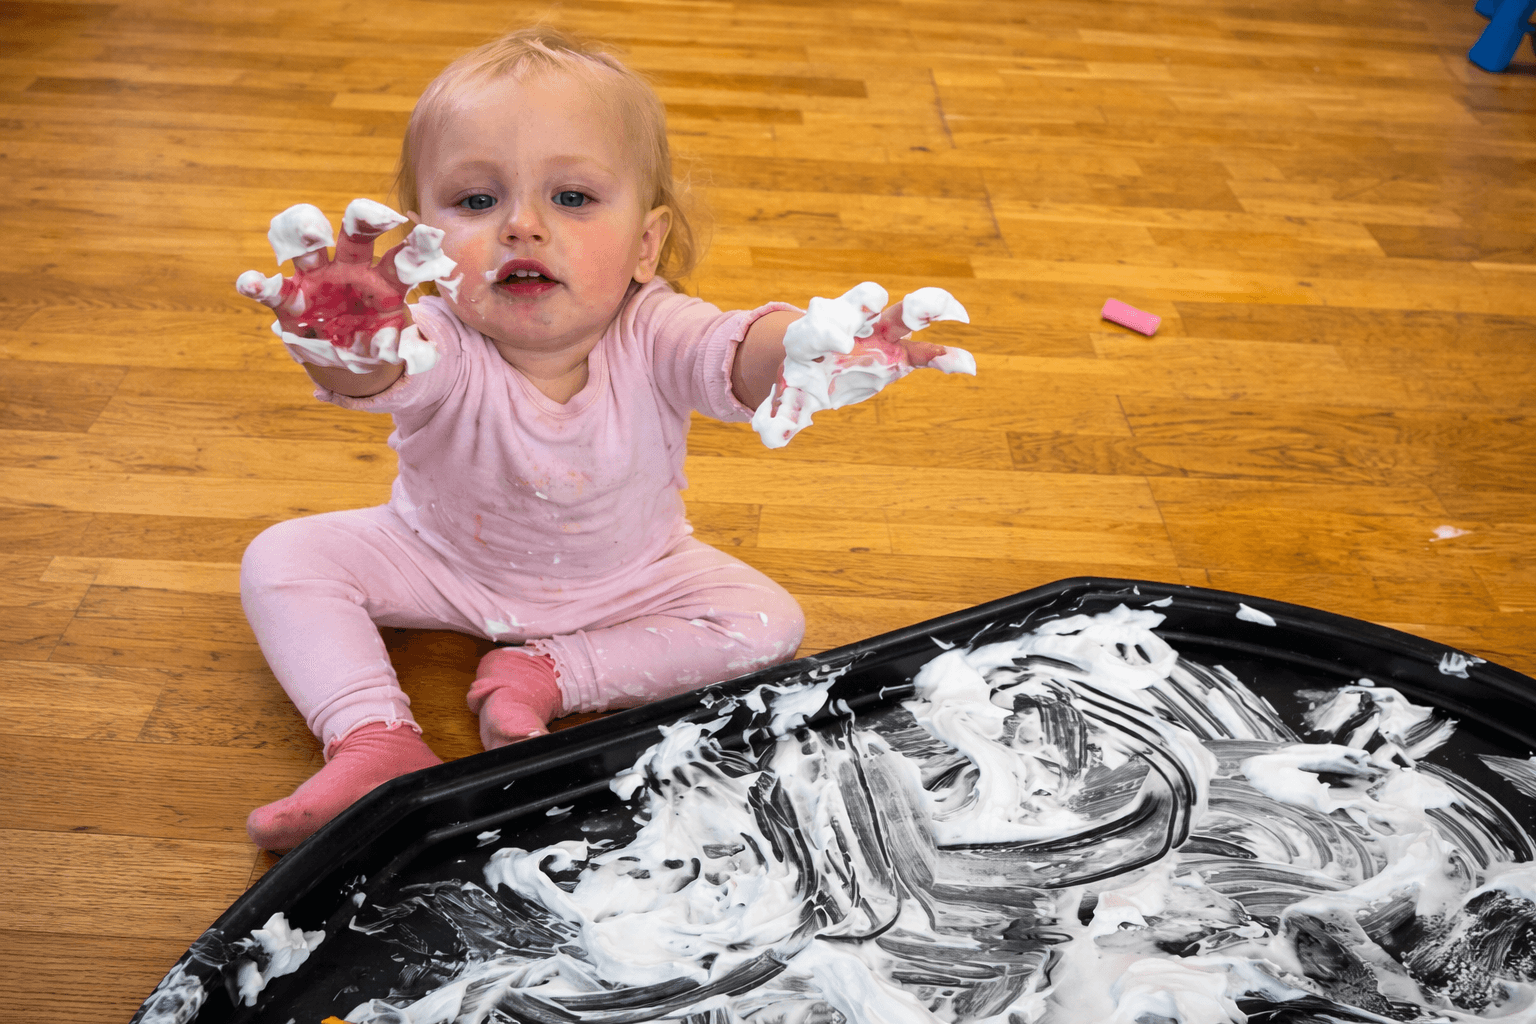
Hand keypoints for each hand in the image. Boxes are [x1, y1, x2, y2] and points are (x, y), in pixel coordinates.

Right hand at [235, 199, 456, 373]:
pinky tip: (249, 282)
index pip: (401, 259)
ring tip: (307, 232)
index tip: (429, 236)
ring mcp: (317, 280)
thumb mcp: (395, 345)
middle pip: (355, 238)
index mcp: (384, 279)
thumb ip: (405, 346)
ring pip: (309, 251)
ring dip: (306, 236)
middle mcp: (350, 270)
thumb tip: (418, 354)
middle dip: (361, 221)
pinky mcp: (290, 300)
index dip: (414, 247)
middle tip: (368, 211)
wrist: (346, 358)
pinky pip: (272, 291)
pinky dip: (258, 286)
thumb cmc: (375, 341)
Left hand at [751, 282, 973, 448]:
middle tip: (880, 299)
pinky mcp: (901, 352)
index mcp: (817, 333)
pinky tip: (969, 367)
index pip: (821, 324)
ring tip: (957, 314)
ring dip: (926, 309)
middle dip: (870, 300)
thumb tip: (767, 437)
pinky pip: (926, 354)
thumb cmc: (802, 376)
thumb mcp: (790, 396)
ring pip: (903, 316)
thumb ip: (782, 415)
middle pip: (862, 302)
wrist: (821, 361)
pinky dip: (946, 358)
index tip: (837, 342)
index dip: (828, 330)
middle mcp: (850, 326)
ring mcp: (878, 334)